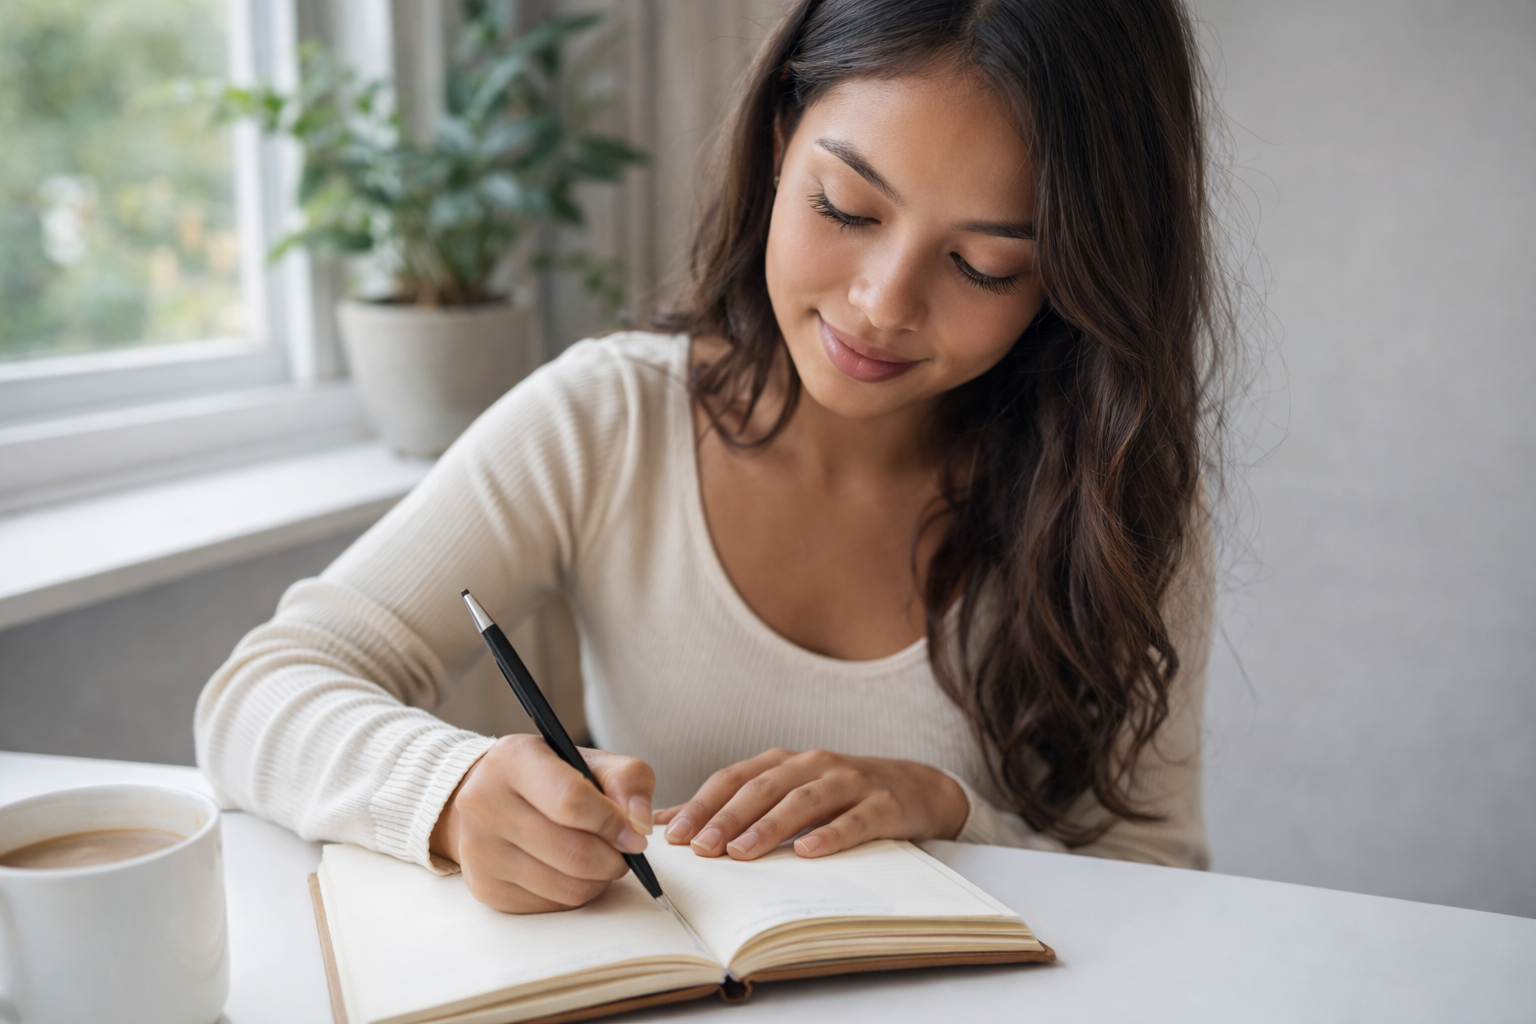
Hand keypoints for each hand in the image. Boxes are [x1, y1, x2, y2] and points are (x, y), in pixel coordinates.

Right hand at [430, 734, 654, 912]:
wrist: (489, 797)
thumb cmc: (548, 777)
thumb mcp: (587, 760)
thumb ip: (627, 779)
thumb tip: (640, 823)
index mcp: (513, 760)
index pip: (571, 801)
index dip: (613, 822)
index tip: (634, 833)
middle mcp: (485, 804)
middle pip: (573, 852)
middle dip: (614, 858)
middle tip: (624, 852)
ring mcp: (480, 851)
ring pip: (567, 886)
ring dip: (600, 880)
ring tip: (602, 860)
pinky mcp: (486, 888)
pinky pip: (552, 905)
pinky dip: (576, 893)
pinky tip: (573, 872)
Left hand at [653, 748, 967, 859]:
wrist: (916, 789)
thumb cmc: (840, 797)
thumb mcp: (788, 794)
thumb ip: (734, 807)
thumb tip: (667, 822)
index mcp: (785, 763)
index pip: (734, 778)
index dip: (702, 803)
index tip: (673, 834)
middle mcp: (814, 765)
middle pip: (762, 788)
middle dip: (726, 817)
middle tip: (700, 847)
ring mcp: (850, 782)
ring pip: (803, 801)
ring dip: (768, 826)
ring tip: (740, 853)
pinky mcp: (883, 804)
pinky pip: (854, 820)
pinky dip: (830, 835)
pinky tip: (807, 853)